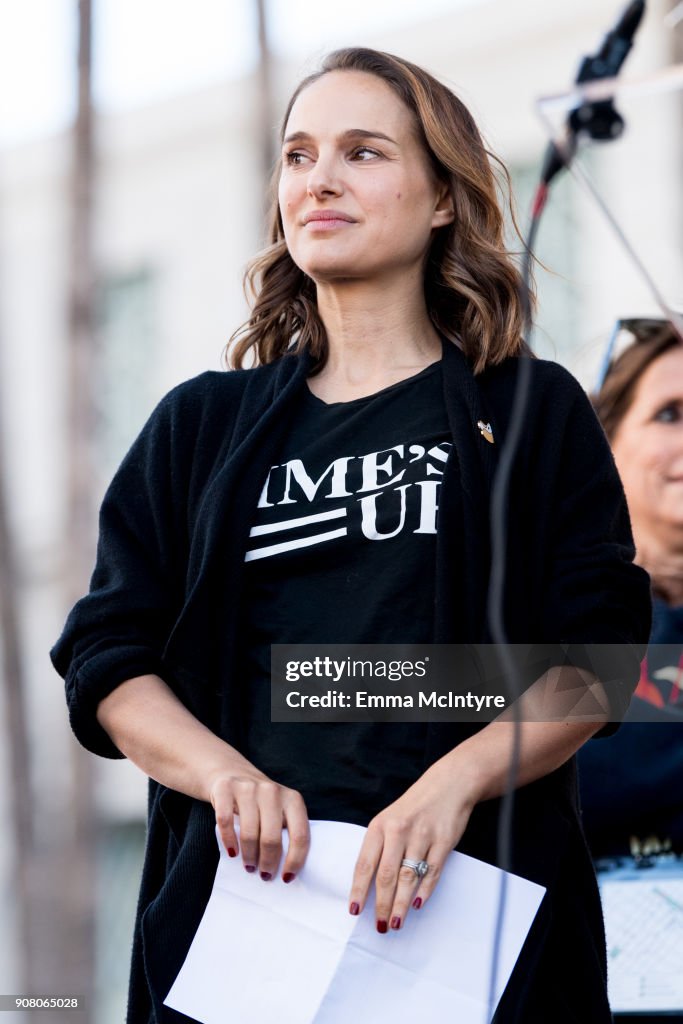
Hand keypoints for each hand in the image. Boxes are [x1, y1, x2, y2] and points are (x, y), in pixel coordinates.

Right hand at [210, 767, 309, 883]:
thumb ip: (286, 831)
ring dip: (249, 856)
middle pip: (272, 838)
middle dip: (268, 862)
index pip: (300, 835)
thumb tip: (286, 870)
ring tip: (249, 866)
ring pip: (250, 833)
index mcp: (292, 799)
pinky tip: (232, 852)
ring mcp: (248, 788)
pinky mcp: (225, 789)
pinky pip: (226, 822)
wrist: (231, 773)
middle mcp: (272, 791)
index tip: (287, 878)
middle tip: (264, 875)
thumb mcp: (280, 810)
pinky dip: (229, 841)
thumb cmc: (261, 803)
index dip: (295, 860)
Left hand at [348, 755, 476, 931]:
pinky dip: (425, 891)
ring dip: (401, 904)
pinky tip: (418, 905)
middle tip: (379, 925)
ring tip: (396, 922)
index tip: (354, 910)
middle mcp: (399, 830)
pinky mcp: (444, 841)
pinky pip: (432, 872)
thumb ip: (380, 847)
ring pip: (408, 877)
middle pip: (386, 875)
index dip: (358, 889)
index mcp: (380, 825)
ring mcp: (423, 835)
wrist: (448, 785)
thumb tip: (367, 885)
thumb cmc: (413, 807)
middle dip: (381, 904)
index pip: (365, 863)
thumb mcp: (389, 819)